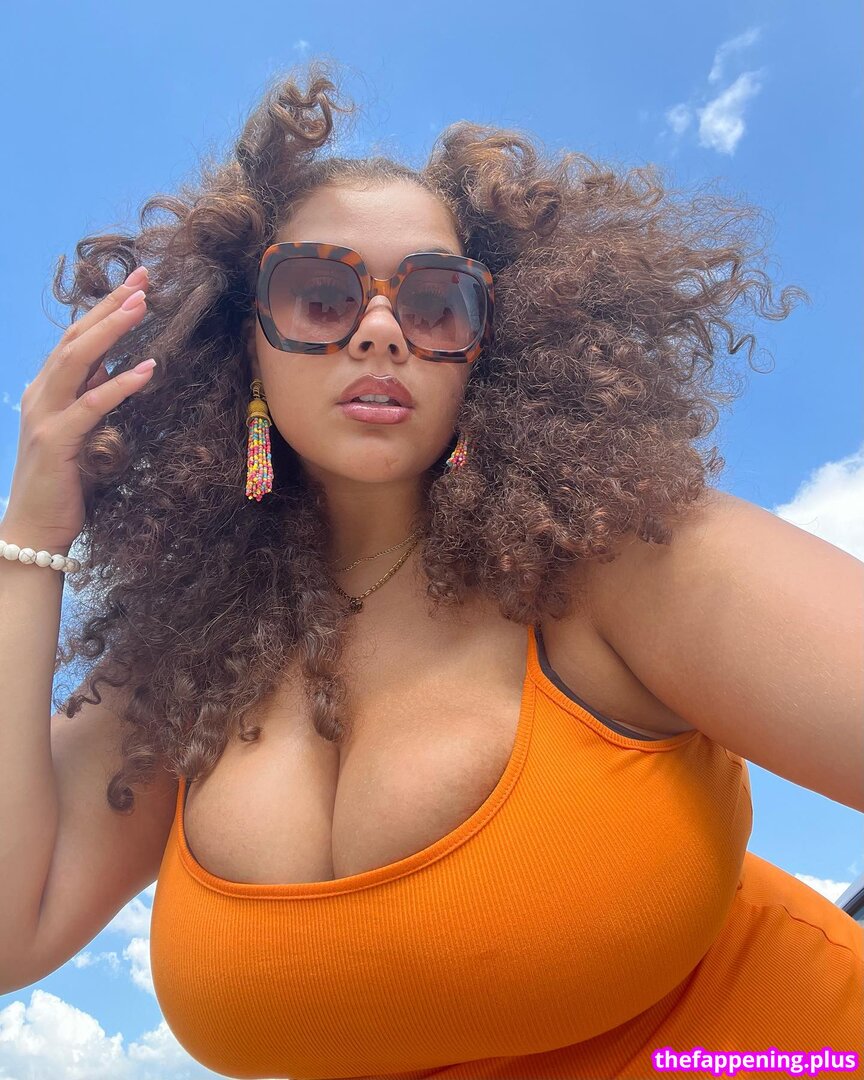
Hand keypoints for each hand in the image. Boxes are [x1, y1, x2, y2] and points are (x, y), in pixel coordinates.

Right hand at [2, 268, 155, 553]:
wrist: (35, 529)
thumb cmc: (64, 484)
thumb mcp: (82, 433)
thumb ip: (93, 401)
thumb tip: (120, 372)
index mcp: (47, 391)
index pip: (77, 340)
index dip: (105, 310)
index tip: (137, 287)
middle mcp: (41, 395)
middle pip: (77, 339)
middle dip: (110, 307)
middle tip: (144, 281)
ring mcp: (45, 416)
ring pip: (78, 361)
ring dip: (112, 331)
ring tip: (143, 307)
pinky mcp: (57, 442)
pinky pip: (92, 406)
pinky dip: (120, 384)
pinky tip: (147, 369)